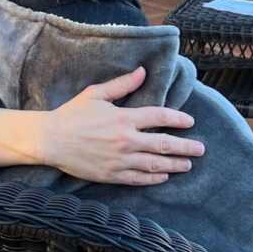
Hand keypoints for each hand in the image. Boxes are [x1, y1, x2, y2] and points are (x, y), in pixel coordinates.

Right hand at [38, 67, 204, 184]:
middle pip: (163, 145)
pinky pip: (137, 179)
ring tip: (188, 165)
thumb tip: (142, 72)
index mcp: (123, 118)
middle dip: (185, 147)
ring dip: (174, 164)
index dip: (177, 120)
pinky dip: (153, 178)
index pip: (159, 118)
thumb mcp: (96, 93)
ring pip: (154, 164)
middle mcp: (125, 140)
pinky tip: (163, 176)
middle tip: (201, 149)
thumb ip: (122, 84)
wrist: (51, 139)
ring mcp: (119, 160)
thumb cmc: (73, 113)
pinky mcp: (111, 175)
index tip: (190, 122)